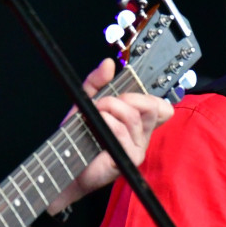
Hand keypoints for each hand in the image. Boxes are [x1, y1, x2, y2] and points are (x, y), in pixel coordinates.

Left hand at [46, 59, 173, 214]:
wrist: (65, 163)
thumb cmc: (78, 138)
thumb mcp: (86, 102)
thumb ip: (96, 82)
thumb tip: (108, 64)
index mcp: (137, 122)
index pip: (160, 106)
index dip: (148, 96)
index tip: (126, 93)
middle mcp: (141, 134)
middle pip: (151, 106)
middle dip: (125, 97)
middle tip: (103, 102)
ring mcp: (137, 147)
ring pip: (132, 116)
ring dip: (109, 109)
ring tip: (95, 115)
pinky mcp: (128, 158)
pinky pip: (121, 131)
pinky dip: (106, 123)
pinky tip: (96, 127)